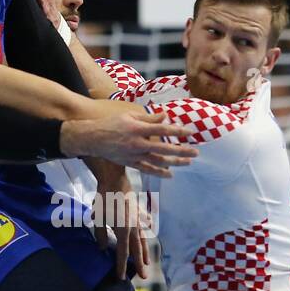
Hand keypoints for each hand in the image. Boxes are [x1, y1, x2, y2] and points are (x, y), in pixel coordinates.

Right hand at [60, 105, 195, 175]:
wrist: (93, 138)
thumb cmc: (112, 124)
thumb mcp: (129, 116)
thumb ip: (149, 118)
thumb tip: (166, 116)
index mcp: (138, 129)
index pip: (162, 130)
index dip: (177, 131)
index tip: (190, 132)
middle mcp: (137, 144)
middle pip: (164, 149)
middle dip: (182, 151)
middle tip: (196, 152)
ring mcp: (134, 156)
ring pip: (158, 162)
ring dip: (175, 163)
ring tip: (188, 162)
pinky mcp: (130, 163)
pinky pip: (147, 169)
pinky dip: (160, 172)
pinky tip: (171, 174)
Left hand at [91, 164, 151, 279]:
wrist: (115, 180)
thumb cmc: (104, 200)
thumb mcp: (99, 219)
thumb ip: (101, 236)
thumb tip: (103, 249)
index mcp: (123, 231)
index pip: (123, 254)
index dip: (121, 266)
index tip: (121, 278)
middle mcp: (134, 228)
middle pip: (137, 250)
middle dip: (140, 264)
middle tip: (144, 277)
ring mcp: (138, 220)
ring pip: (143, 239)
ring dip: (145, 252)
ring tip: (147, 262)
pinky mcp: (138, 212)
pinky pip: (143, 224)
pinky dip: (146, 230)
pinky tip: (148, 229)